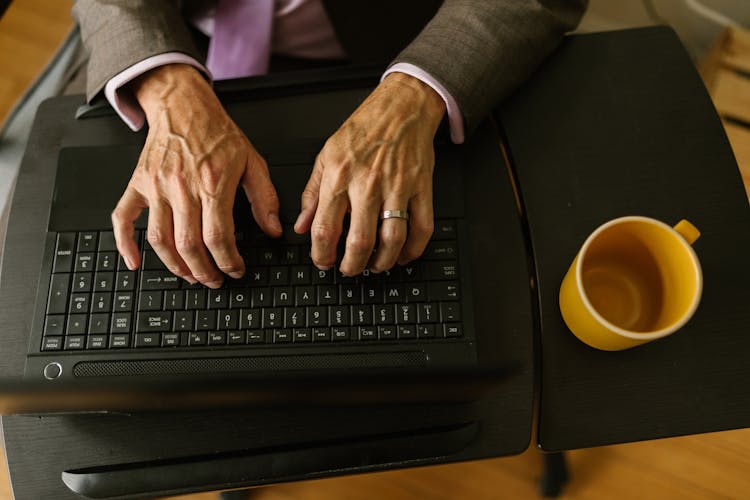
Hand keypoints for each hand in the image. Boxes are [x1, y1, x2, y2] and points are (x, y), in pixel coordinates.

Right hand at [112, 64, 281, 287]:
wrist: (183, 106)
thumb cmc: (217, 133)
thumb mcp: (252, 161)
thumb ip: (265, 197)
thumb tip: (273, 229)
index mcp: (212, 183)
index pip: (218, 236)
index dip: (228, 261)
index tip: (236, 270)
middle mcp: (182, 187)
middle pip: (188, 244)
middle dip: (203, 271)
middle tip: (214, 280)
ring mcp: (156, 186)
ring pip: (159, 239)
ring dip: (175, 265)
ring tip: (190, 275)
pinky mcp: (138, 184)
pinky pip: (123, 218)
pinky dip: (124, 244)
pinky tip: (134, 262)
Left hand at [294, 73, 445, 275]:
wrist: (401, 106)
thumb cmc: (363, 129)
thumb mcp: (326, 155)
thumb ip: (312, 194)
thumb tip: (301, 226)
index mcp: (339, 176)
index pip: (324, 228)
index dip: (321, 254)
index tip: (323, 262)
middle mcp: (367, 184)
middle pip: (359, 242)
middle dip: (352, 266)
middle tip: (349, 270)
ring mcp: (397, 187)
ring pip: (391, 240)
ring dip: (382, 263)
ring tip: (374, 266)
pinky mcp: (421, 188)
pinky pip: (422, 228)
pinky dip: (413, 250)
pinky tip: (402, 256)